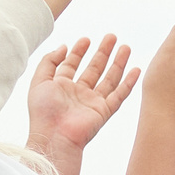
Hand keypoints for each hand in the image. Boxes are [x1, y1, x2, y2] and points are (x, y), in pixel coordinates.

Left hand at [26, 35, 139, 174]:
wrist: (54, 137)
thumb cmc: (43, 112)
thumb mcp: (39, 81)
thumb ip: (49, 61)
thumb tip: (63, 46)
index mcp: (62, 87)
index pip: (72, 64)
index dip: (79, 51)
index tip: (86, 39)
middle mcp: (78, 94)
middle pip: (94, 69)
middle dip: (103, 52)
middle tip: (111, 37)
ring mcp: (92, 102)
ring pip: (109, 79)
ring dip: (118, 63)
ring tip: (125, 47)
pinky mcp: (104, 112)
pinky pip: (119, 95)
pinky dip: (128, 83)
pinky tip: (136, 69)